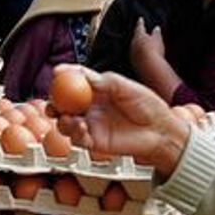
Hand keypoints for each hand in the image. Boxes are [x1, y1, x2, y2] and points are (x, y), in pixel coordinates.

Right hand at [51, 65, 189, 179]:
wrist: (160, 131)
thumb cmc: (149, 107)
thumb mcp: (127, 87)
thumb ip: (106, 81)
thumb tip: (85, 76)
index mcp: (98, 90)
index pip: (75, 80)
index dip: (65, 75)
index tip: (57, 72)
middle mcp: (91, 107)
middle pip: (64, 103)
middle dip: (54, 101)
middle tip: (54, 100)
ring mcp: (91, 124)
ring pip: (66, 122)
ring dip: (62, 119)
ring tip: (70, 117)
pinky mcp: (94, 142)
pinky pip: (77, 139)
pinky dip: (74, 133)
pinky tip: (81, 127)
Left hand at [130, 19, 165, 65]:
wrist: (149, 66)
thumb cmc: (154, 50)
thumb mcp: (158, 40)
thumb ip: (156, 33)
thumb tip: (156, 28)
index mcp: (139, 35)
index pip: (139, 27)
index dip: (141, 23)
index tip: (140, 19)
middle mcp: (133, 43)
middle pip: (135, 37)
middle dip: (138, 34)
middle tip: (140, 31)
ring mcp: (132, 53)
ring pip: (134, 46)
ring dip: (138, 44)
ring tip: (142, 43)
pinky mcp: (133, 61)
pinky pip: (136, 55)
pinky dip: (139, 53)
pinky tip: (142, 55)